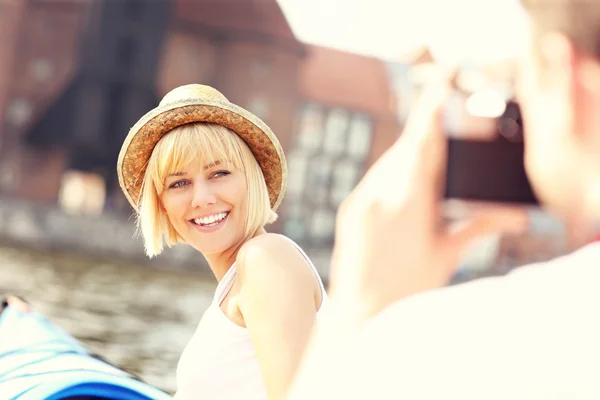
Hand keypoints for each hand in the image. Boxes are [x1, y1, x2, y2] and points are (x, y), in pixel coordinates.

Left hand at [328, 71, 526, 326]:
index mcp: (408, 204)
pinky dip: (393, 174)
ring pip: (388, 163)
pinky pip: (374, 179)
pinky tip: (405, 184)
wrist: (360, 314)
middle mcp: (379, 196)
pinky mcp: (349, 210)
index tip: (441, 87)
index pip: (423, 146)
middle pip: (405, 151)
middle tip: (442, 126)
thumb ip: (477, 227)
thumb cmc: (408, 290)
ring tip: (428, 161)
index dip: (432, 113)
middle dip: (425, 138)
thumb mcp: (446, 256)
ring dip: (409, 156)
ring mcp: (360, 201)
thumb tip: (512, 214)